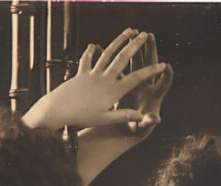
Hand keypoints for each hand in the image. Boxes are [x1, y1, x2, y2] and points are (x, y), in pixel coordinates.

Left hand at [22, 29, 167, 130]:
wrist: (58, 110)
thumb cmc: (82, 118)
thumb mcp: (104, 120)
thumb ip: (123, 116)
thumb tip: (142, 117)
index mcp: (112, 91)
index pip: (136, 78)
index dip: (150, 72)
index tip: (162, 65)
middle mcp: (104, 78)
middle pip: (122, 58)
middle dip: (135, 45)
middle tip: (145, 34)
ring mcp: (92, 74)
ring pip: (107, 53)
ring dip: (118, 41)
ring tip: (128, 32)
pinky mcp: (81, 73)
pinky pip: (87, 60)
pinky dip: (90, 52)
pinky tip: (92, 46)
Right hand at [118, 32, 173, 135]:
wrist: (127, 129)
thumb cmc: (138, 130)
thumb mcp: (143, 128)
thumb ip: (148, 122)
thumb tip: (156, 119)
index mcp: (154, 96)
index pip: (163, 84)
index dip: (166, 76)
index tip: (167, 66)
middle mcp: (147, 86)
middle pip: (150, 65)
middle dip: (151, 50)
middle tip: (150, 36)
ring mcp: (136, 83)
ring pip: (137, 62)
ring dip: (136, 48)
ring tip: (133, 33)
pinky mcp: (126, 83)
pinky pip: (123, 67)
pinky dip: (118, 58)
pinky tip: (112, 47)